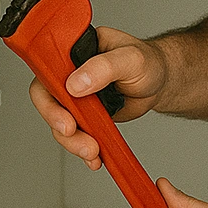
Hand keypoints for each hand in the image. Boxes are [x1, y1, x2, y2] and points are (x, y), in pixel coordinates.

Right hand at [29, 26, 166, 170]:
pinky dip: (82, 147)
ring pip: (59, 121)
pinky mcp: (85, 114)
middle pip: (47, 98)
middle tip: (71, 131)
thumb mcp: (131, 59)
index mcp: (74, 50)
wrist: (160, 82)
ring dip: (72, 140)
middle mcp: (70, 72)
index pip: (47, 66)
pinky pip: (75, 134)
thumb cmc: (147, 62)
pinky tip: (94, 157)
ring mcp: (76, 95)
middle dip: (56, 119)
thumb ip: (104, 67)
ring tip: (92, 150)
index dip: (47, 90)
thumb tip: (76, 84)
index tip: (62, 107)